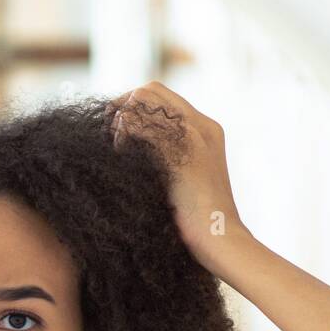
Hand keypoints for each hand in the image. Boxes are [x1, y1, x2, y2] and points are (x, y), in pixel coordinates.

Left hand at [111, 81, 247, 271]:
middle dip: (122, 105)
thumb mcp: (181, 181)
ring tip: (117, 147)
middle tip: (108, 131)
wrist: (221, 240)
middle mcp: (203, 126)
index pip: (162, 95)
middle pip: (151, 90)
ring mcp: (195, 135)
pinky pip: (142, 124)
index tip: (114, 126)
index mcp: (206, 129)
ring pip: (144, 101)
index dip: (132, 104)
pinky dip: (124, 134)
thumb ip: (166, 159)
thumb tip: (133, 152)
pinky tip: (121, 154)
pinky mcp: (184, 150)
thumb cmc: (196, 223)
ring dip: (122, 120)